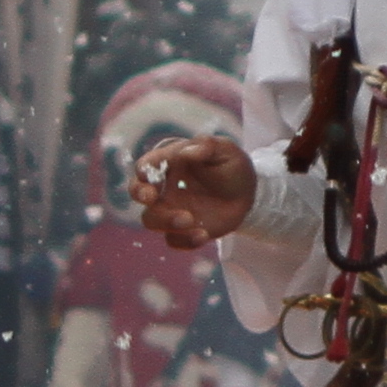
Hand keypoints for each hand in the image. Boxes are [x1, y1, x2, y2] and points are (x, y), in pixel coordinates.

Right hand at [138, 134, 259, 248]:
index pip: (147, 165)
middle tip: (151, 197)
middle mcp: (164, 188)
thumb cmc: (231, 166)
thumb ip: (206, 146)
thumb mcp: (225, 150)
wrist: (247, 194)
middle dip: (140, 193)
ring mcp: (171, 211)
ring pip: (152, 220)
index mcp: (169, 163)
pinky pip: (173, 240)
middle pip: (138, 191)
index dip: (144, 170)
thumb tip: (186, 151)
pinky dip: (184, 240)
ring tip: (189, 219)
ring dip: (166, 221)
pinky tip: (203, 235)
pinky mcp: (182, 231)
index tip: (150, 175)